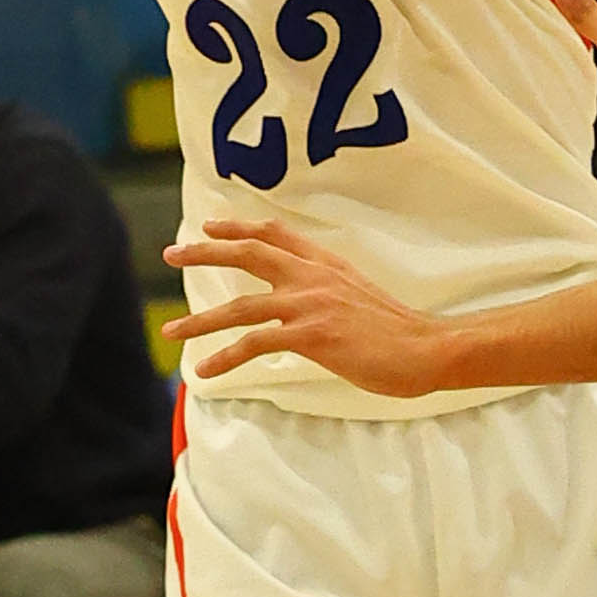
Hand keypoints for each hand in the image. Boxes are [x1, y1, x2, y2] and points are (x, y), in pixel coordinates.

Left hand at [162, 219, 448, 395]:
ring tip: (170, 331)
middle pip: (247, 253)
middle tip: (170, 253)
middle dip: (204, 252)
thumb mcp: (357, 290)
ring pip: (240, 306)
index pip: (274, 234)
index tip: (210, 226)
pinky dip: (224, 357)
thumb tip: (303, 295)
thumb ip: (326, 285)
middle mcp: (312, 275)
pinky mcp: (310, 336)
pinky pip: (254, 345)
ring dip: (199, 320)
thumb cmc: (395, 328)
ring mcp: (309, 304)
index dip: (238, 227)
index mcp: (324, 262)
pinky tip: (205, 369)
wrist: (426, 347)